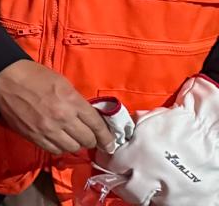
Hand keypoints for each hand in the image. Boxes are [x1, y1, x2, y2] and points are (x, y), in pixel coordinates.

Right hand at [0, 59, 113, 154]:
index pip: (97, 126)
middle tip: (89, 138)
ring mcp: (47, 130)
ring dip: (75, 144)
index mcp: (72, 101)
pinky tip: (58, 140)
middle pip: (87, 140)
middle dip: (91, 140)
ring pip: (72, 148)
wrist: (5, 78)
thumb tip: (88, 119)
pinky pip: (55, 150)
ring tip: (72, 138)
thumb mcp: (63, 83)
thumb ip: (77, 102)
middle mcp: (62, 118)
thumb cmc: (35, 75)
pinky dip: (60, 147)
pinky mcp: (34, 137)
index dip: (106, 137)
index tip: (110, 143)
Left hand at [96, 76, 218, 205]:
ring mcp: (168, 192)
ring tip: (148, 182)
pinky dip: (164, 197)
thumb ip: (130, 131)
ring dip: (144, 191)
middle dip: (123, 183)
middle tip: (126, 178)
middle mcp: (150, 174)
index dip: (110, 162)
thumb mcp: (149, 120)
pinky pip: (165, 204)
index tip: (112, 162)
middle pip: (126, 189)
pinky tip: (167, 187)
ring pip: (146, 199)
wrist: (212, 134)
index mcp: (138, 152)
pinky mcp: (184, 202)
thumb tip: (118, 134)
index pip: (111, 165)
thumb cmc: (182, 124)